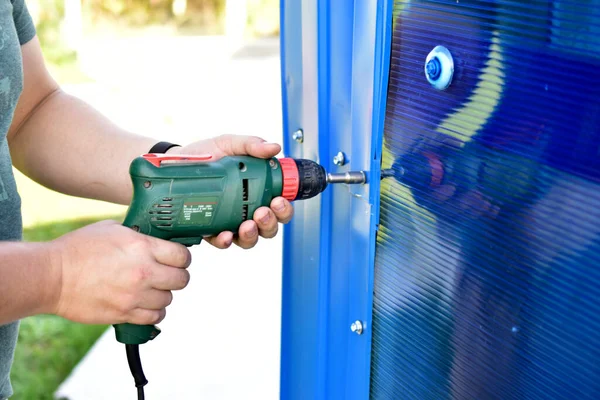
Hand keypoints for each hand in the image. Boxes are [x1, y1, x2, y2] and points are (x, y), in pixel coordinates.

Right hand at [50, 220, 190, 325]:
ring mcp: (134, 295)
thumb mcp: (112, 228)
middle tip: (167, 274)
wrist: (51, 276)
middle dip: (177, 276)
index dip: (183, 257)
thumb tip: (154, 237)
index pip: (182, 255)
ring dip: (163, 294)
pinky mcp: (124, 313)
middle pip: (182, 279)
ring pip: (169, 300)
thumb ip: (138, 235)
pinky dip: (153, 312)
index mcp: (142, 247)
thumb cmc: (78, 248)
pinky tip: (145, 304)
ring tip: (151, 289)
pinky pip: (154, 317)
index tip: (177, 258)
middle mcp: (143, 272)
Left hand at [167, 134, 293, 248]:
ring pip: (250, 239)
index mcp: (256, 190)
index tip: (278, 200)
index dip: (284, 208)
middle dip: (270, 223)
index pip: (279, 206)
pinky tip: (225, 234)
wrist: (174, 163)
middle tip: (262, 212)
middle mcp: (246, 210)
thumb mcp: (229, 144)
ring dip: (252, 235)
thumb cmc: (205, 155)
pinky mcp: (211, 231)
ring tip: (247, 225)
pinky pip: (223, 242)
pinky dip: (226, 241)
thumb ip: (250, 144)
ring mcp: (230, 222)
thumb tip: (273, 147)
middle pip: (269, 227)